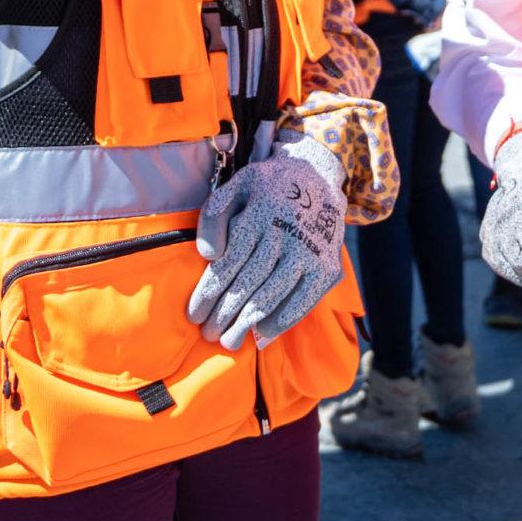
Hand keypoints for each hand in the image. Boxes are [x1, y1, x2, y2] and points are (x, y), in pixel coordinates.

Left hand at [185, 140, 347, 348]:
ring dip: (246, 324)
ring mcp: (310, 251)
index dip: (208, 293)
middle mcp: (287, 231)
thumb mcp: (235, 186)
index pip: (228, 263)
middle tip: (207, 334)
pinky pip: (302, 302)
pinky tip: (261, 336)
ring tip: (228, 342)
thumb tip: (209, 256)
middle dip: (224, 314)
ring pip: (272, 295)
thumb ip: (214, 217)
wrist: (317, 179)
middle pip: (248, 283)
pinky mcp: (328, 268)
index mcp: (260, 211)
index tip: (193, 315)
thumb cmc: (265, 189)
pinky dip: (281, 323)